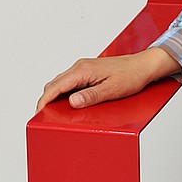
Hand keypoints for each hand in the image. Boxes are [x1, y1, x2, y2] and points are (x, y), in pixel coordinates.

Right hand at [36, 47, 180, 111]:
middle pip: (55, 84)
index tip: (38, 111)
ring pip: (61, 82)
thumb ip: (90, 96)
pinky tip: (67, 102)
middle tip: (43, 115)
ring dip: (55, 96)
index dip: (44, 100)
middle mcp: (80, 67)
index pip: (56, 86)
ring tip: (53, 111)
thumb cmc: (131, 76)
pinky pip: (70, 82)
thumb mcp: (111, 90)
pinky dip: (64, 92)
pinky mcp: (88, 71)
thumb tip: (72, 101)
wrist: (143, 65)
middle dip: (47, 99)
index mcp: (83, 70)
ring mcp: (84, 68)